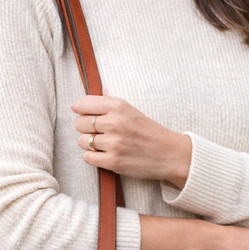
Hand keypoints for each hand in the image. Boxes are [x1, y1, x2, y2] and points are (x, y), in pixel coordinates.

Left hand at [71, 93, 191, 187]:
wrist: (168, 154)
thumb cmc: (149, 132)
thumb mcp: (132, 110)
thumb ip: (112, 100)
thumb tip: (100, 87)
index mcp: (118, 106)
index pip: (82, 104)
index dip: (81, 110)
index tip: (86, 115)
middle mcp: (115, 122)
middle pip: (79, 124)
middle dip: (86, 129)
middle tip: (99, 133)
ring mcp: (114, 143)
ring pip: (82, 142)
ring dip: (89, 145)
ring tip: (103, 145)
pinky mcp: (113, 162)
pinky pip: (87, 157)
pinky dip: (93, 157)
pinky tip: (104, 155)